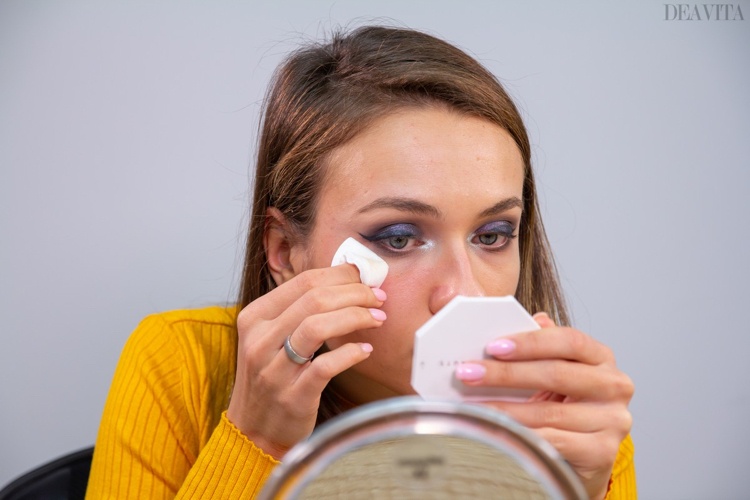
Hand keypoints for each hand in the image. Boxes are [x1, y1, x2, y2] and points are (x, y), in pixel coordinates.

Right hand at [226, 264, 385, 458]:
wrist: (253, 431)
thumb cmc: (272, 377)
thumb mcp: (271, 337)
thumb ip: (299, 310)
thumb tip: (347, 281)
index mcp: (254, 317)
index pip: (302, 282)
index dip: (340, 275)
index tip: (365, 277)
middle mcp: (259, 340)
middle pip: (314, 299)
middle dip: (354, 293)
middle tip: (378, 297)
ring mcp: (274, 370)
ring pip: (317, 327)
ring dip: (355, 316)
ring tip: (378, 318)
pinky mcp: (292, 397)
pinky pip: (325, 366)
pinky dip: (350, 353)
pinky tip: (365, 349)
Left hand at [457, 313, 633, 499]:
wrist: (585, 456)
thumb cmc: (565, 406)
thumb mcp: (556, 373)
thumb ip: (542, 347)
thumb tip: (524, 321)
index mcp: (602, 358)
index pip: (569, 340)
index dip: (530, 342)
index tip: (492, 346)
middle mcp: (614, 386)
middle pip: (555, 374)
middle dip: (506, 374)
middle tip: (468, 373)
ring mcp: (612, 420)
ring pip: (548, 412)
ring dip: (503, 409)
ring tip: (471, 406)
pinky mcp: (602, 452)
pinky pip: (551, 442)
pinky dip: (518, 435)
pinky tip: (494, 431)